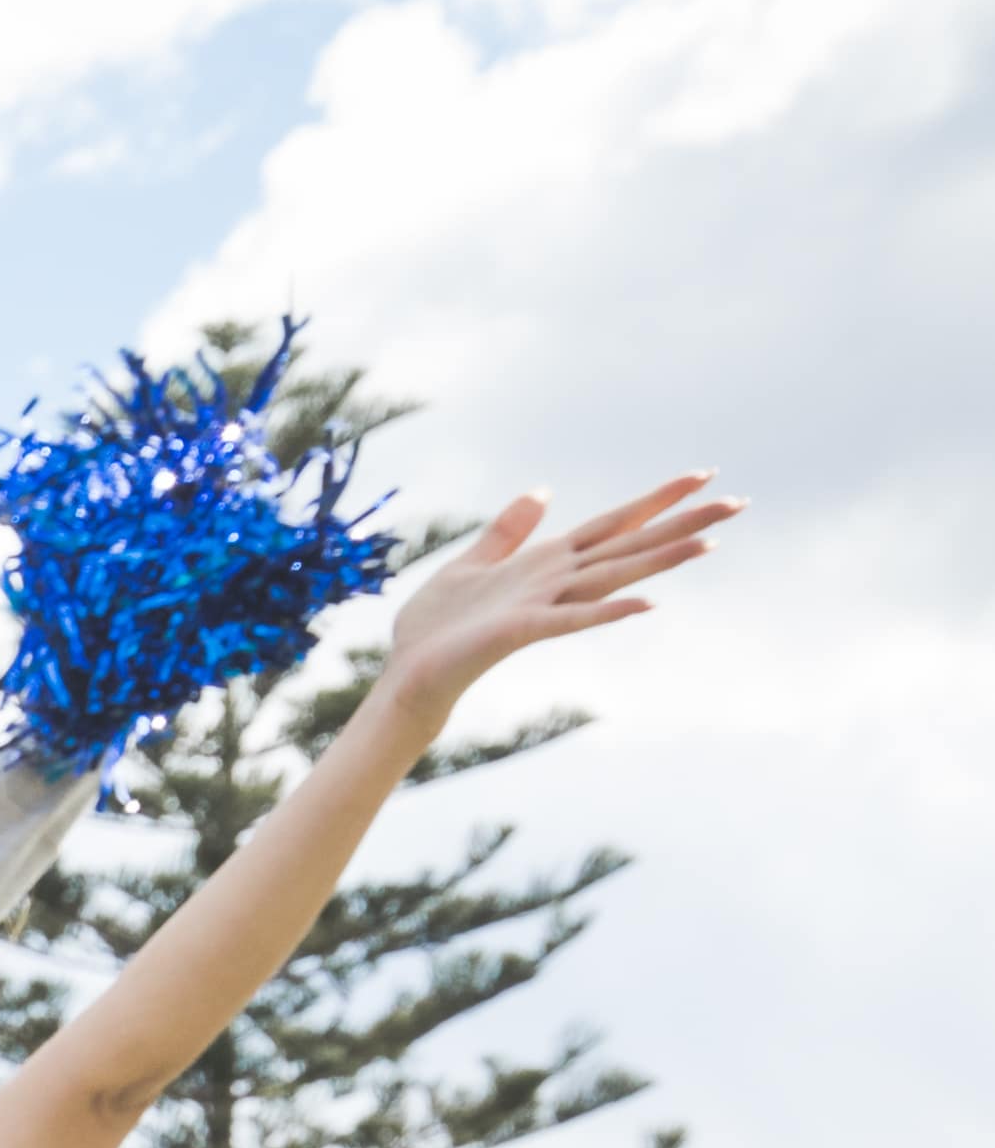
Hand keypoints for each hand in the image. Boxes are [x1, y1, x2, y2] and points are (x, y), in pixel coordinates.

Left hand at [374, 475, 735, 715]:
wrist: (409, 673)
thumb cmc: (436, 627)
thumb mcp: (470, 564)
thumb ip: (508, 531)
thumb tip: (541, 493)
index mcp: (547, 562)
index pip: (613, 524)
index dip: (655, 499)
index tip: (701, 475)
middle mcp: (556, 581)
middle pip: (629, 545)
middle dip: (682, 524)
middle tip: (739, 501)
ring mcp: (544, 606)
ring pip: (614, 576)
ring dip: (661, 560)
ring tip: (710, 543)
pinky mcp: (522, 630)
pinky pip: (572, 619)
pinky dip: (608, 611)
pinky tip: (647, 603)